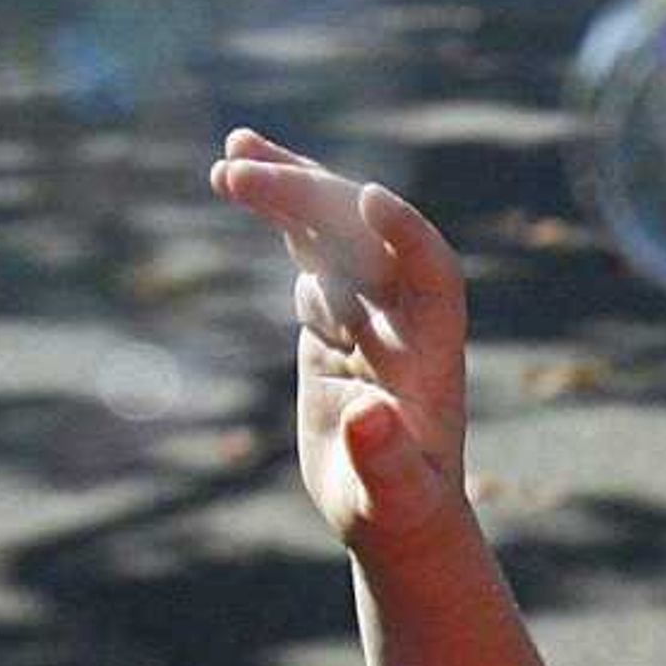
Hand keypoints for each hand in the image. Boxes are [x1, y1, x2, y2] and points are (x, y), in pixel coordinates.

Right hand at [206, 127, 473, 563]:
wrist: (392, 512)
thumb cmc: (399, 512)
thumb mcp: (391, 496)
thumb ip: (384, 458)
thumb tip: (367, 416)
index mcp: (431, 354)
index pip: (432, 276)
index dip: (407, 236)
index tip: (368, 198)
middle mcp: (404, 318)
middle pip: (367, 238)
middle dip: (313, 199)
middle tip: (242, 171)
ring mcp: (367, 308)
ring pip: (334, 231)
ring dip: (289, 188)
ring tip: (233, 153)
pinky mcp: (333, 313)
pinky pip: (309, 247)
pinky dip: (277, 213)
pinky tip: (233, 175)